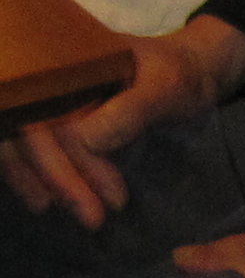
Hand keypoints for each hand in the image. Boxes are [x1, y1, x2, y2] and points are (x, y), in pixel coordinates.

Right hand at [2, 16, 244, 228]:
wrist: (190, 70)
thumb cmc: (178, 75)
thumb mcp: (167, 87)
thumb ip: (132, 109)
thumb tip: (86, 140)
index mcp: (65, 59)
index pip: (47, 112)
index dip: (68, 159)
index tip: (112, 197)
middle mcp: (44, 75)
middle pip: (28, 130)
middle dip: (58, 178)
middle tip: (93, 219)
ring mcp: (44, 96)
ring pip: (21, 142)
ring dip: (44, 182)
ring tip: (82, 216)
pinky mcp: (50, 116)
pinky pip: (30, 145)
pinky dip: (37, 174)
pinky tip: (51, 200)